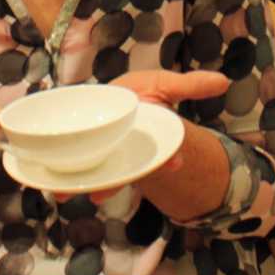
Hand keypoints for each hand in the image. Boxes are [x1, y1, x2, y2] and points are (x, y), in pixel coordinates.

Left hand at [56, 70, 229, 204]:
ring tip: (69, 193)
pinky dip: (63, 177)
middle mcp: (127, 151)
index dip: (168, 159)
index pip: (162, 152)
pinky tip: (50, 184)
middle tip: (100, 192)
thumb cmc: (141, 94)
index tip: (175, 162)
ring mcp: (106, 155)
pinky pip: (76, 168)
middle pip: (125, 170)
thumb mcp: (165, 84)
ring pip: (98, 174)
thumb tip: (224, 81)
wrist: (115, 99)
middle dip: (116, 182)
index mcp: (148, 136)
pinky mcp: (85, 154)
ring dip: (84, 185)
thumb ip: (191, 85)